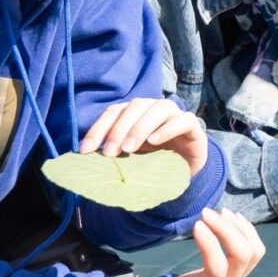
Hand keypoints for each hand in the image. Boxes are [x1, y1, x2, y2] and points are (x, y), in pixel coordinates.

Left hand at [81, 98, 211, 176]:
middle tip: (110, 153)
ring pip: (158, 108)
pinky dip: (167, 129)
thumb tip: (86, 158)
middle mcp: (154, 108)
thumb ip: (115, 152)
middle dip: (119, 129)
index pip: (114, 111)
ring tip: (129, 149)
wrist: (186, 170)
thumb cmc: (154, 161)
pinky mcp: (192, 125)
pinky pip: (182, 120)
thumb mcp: (131, 157)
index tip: (85, 150)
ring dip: (141, 127)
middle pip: (135, 106)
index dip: (98, 128)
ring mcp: (175, 114)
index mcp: (136, 113)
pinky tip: (155, 141)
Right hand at [124, 207, 264, 276]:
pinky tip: (230, 216)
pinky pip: (254, 250)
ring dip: (241, 228)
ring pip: (254, 252)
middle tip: (206, 212)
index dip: (211, 246)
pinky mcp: (237, 272)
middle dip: (228, 231)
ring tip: (220, 212)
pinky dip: (247, 230)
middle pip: (243, 257)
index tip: (196, 224)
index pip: (217, 270)